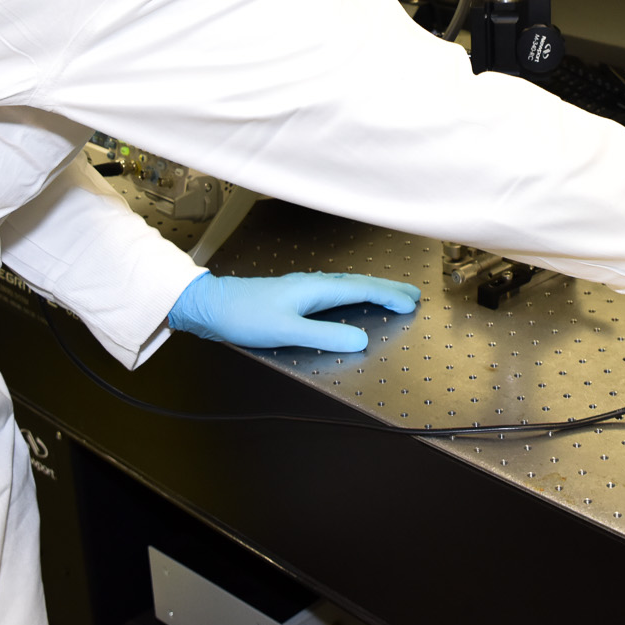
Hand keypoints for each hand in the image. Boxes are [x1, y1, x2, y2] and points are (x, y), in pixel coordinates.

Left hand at [167, 272, 420, 351]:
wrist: (212, 306)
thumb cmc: (245, 316)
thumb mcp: (287, 331)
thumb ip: (325, 336)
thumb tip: (361, 340)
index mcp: (315, 289)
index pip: (361, 290)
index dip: (388, 296)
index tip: (411, 303)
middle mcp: (313, 284)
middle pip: (358, 283)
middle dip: (387, 289)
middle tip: (413, 295)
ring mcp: (303, 288)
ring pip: (347, 286)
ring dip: (372, 290)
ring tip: (391, 296)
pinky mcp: (294, 297)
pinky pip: (335, 292)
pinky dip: (354, 294)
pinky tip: (351, 300)